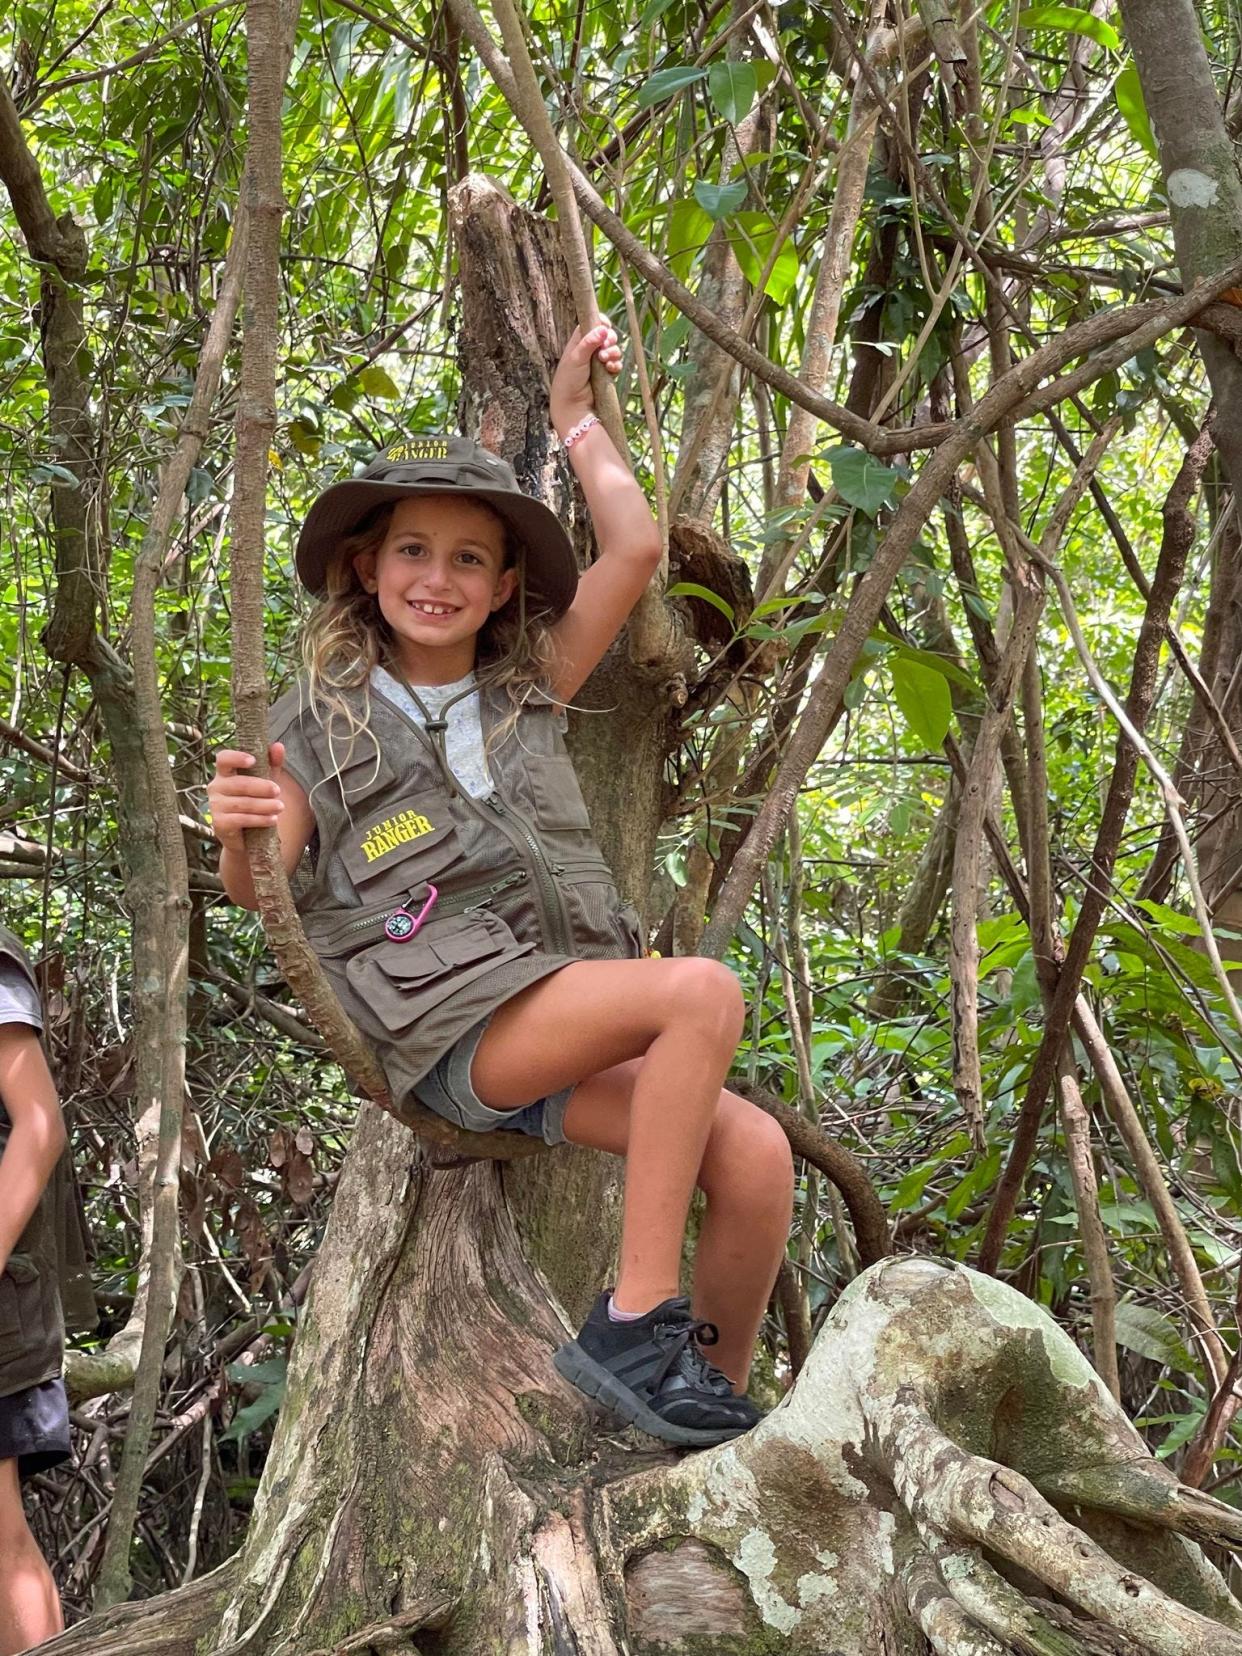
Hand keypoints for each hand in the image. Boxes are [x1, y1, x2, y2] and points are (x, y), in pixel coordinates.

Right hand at [206, 743, 286, 851]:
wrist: (246, 838)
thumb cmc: (255, 802)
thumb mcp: (265, 781)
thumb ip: (271, 764)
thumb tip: (278, 746)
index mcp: (225, 773)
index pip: (223, 759)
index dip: (236, 757)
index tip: (253, 760)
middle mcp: (215, 787)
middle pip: (239, 783)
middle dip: (261, 787)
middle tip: (278, 791)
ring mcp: (215, 805)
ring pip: (242, 803)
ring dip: (264, 805)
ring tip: (280, 807)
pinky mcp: (219, 823)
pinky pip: (241, 819)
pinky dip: (259, 819)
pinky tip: (272, 819)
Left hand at [550, 320, 620, 434]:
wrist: (572, 406)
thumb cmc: (568, 380)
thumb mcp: (576, 358)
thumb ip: (589, 342)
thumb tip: (603, 328)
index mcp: (579, 341)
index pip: (592, 323)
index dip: (601, 322)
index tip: (606, 325)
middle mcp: (589, 350)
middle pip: (606, 335)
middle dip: (610, 339)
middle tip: (606, 346)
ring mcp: (599, 362)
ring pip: (613, 349)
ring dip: (613, 352)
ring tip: (605, 360)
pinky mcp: (606, 374)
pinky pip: (616, 364)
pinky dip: (616, 365)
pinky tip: (611, 369)